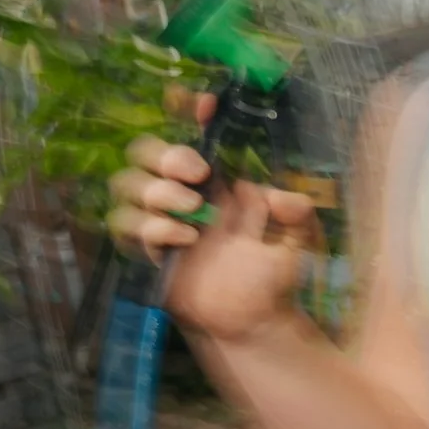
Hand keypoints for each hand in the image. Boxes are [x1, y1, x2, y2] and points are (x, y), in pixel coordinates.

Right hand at [110, 101, 319, 343]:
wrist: (254, 323)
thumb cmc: (274, 277)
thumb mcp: (301, 240)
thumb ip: (298, 213)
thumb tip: (275, 196)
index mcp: (217, 182)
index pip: (193, 134)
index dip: (188, 112)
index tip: (201, 105)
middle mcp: (184, 194)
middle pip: (145, 152)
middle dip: (166, 155)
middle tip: (198, 174)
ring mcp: (163, 221)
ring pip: (129, 184)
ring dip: (158, 192)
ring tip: (194, 212)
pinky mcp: (149, 252)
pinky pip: (127, 225)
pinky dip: (153, 227)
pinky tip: (185, 240)